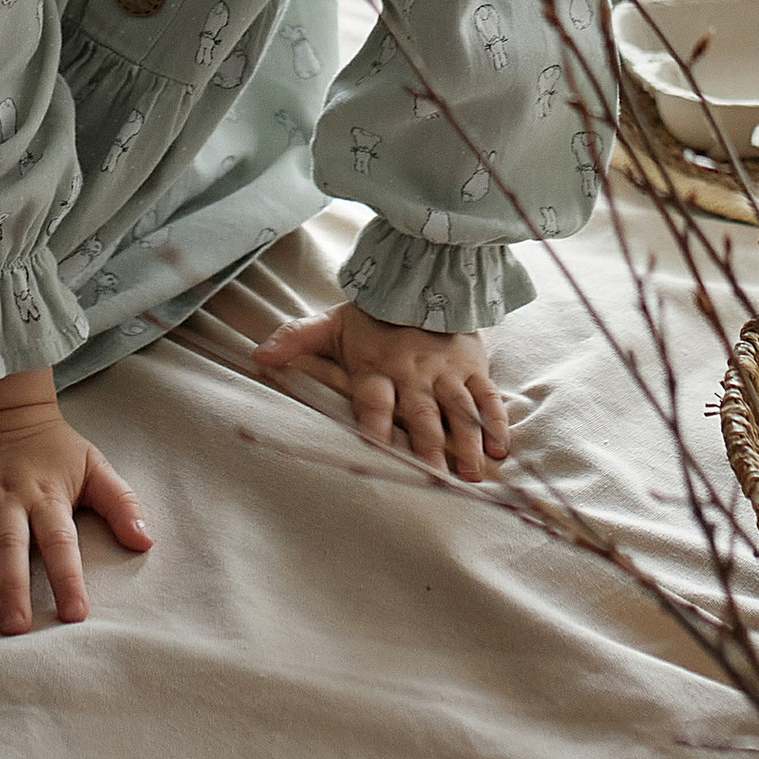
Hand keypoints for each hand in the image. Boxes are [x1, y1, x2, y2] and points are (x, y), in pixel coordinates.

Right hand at [0, 378, 151, 631]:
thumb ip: (120, 502)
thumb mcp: (93, 465)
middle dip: (13, 587)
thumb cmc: (52, 447)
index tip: (75, 615)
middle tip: (16, 628)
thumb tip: (145, 542)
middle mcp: (9, 496)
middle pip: (11, 545)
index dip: (68, 577)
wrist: (1, 405)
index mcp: (48, 494)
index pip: (61, 540)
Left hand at [256, 302, 507, 482]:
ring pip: (458, 409)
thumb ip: (295, 339)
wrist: (425, 280)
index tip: (375, 450)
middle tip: (434, 478)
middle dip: (428, 445)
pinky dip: (497, 422)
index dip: (374, 423)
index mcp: (376, 368)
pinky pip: (487, 397)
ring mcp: (446, 372)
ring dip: (467, 441)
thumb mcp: (331, 325)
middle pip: (421, 413)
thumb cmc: (373, 319)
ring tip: (470, 473)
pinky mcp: (473, 368)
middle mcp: (413, 373)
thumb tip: (256, 355)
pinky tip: (502, 449)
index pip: (373, 400)